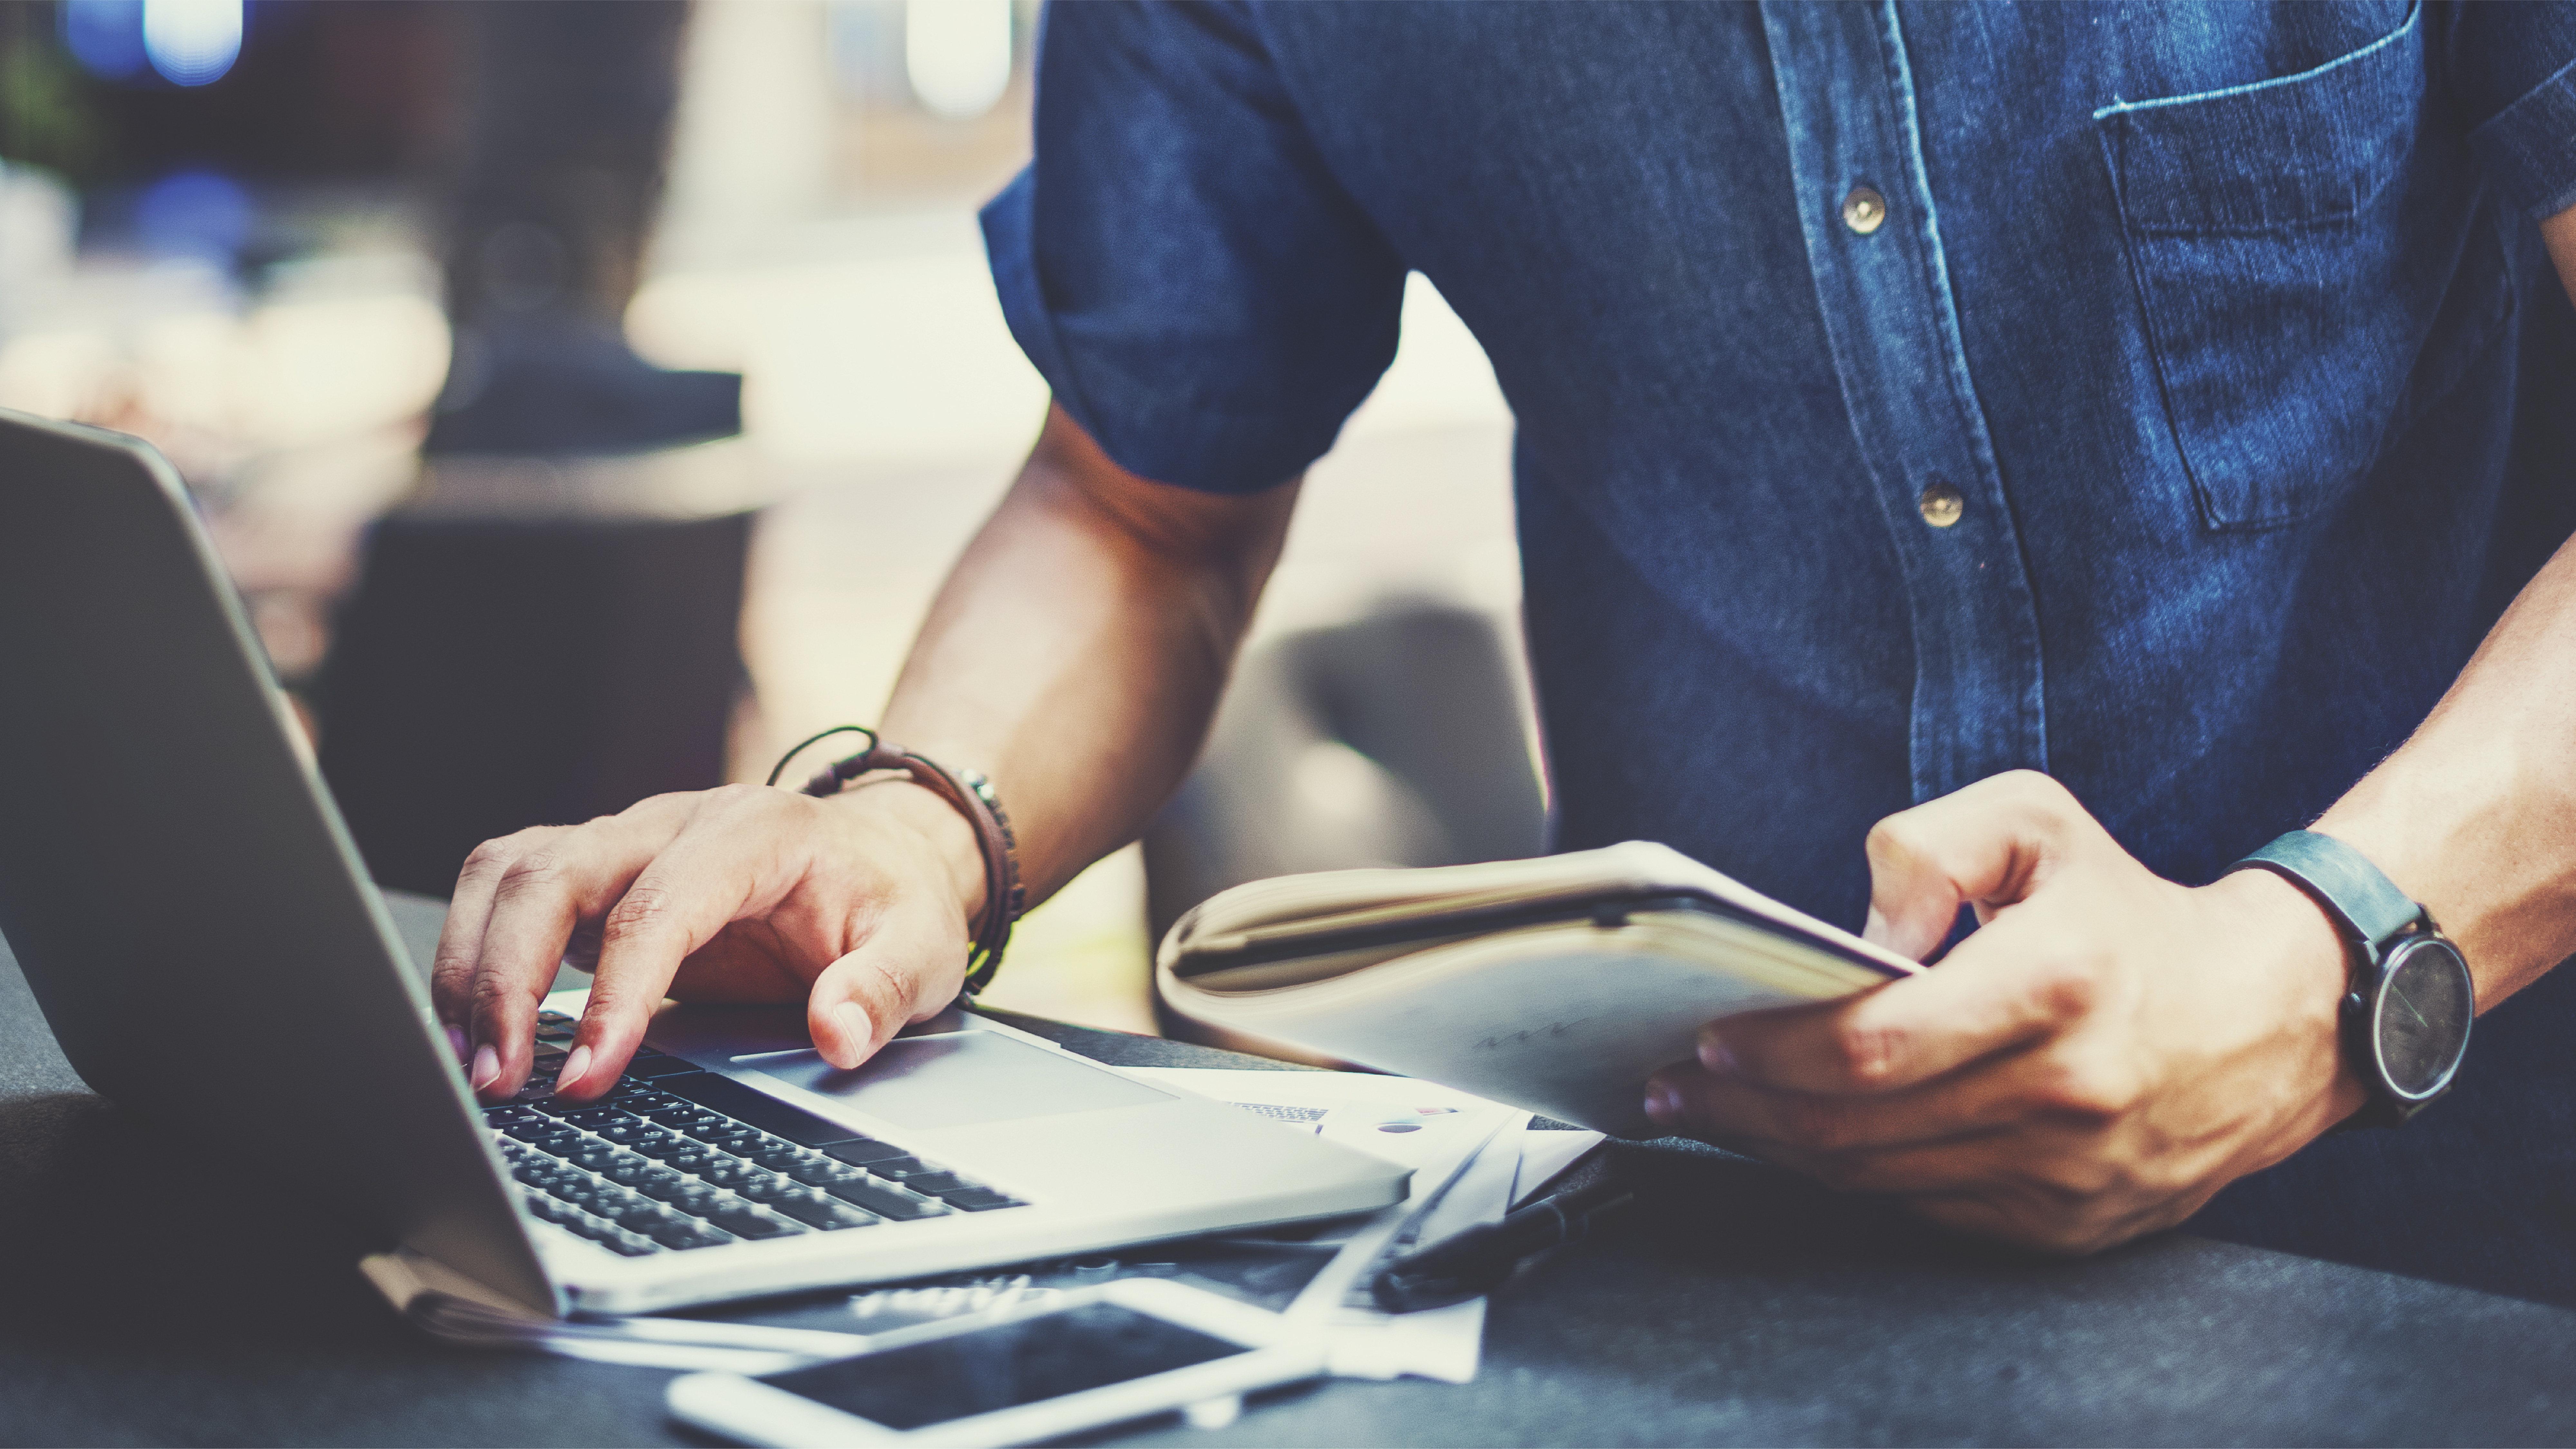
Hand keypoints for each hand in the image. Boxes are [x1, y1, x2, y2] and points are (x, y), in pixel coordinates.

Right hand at [428, 780, 984, 1102]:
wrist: (882, 855)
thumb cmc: (892, 899)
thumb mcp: (921, 946)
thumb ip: (882, 989)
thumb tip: (838, 1036)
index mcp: (754, 832)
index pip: (659, 906)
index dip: (616, 992)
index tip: (589, 1072)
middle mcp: (673, 821)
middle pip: (555, 874)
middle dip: (509, 976)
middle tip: (501, 1080)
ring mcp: (625, 841)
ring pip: (511, 872)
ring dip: (474, 965)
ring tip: (471, 1065)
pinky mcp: (597, 873)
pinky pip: (509, 890)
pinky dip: (476, 953)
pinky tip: (473, 1026)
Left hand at [1642, 771, 2366, 1252]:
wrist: (2267, 1019)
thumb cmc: (2127, 909)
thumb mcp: (2038, 821)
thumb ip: (1933, 843)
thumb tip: (1862, 926)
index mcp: (2052, 985)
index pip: (1872, 1046)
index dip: (1775, 1050)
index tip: (1710, 1034)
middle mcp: (2065, 1089)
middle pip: (1859, 1125)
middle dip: (1746, 1107)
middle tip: (1676, 1085)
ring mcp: (2071, 1171)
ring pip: (1882, 1178)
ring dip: (1783, 1149)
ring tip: (1717, 1112)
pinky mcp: (2071, 1223)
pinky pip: (1930, 1209)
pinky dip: (1857, 1179)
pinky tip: (1807, 1144)